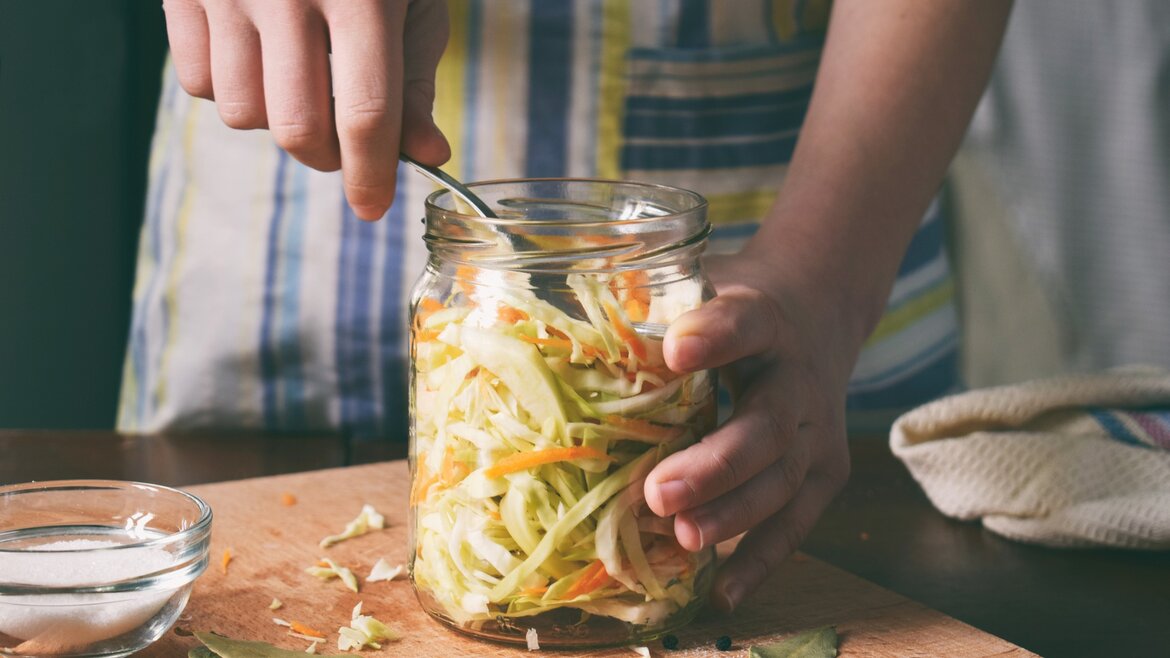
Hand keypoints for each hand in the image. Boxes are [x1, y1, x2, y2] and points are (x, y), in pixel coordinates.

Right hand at [162, 0, 450, 218]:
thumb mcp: (410, 3)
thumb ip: (414, 81)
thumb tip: (425, 156)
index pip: (365, 113)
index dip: (369, 174)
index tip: (371, 209)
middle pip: (297, 127)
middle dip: (327, 157)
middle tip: (343, 144)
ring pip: (241, 114)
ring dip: (276, 119)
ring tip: (299, 82)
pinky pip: (197, 83)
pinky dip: (229, 88)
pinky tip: (257, 55)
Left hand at [645, 252, 854, 611]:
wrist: (817, 314)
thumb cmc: (735, 307)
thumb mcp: (700, 285)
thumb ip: (645, 306)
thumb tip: (549, 335)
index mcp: (765, 319)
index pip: (745, 324)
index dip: (715, 337)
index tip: (674, 350)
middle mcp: (798, 378)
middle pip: (766, 426)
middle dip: (715, 464)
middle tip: (659, 492)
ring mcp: (818, 430)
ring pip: (782, 480)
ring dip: (731, 515)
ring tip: (681, 538)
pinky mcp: (826, 472)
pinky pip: (795, 523)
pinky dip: (759, 560)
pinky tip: (722, 592)